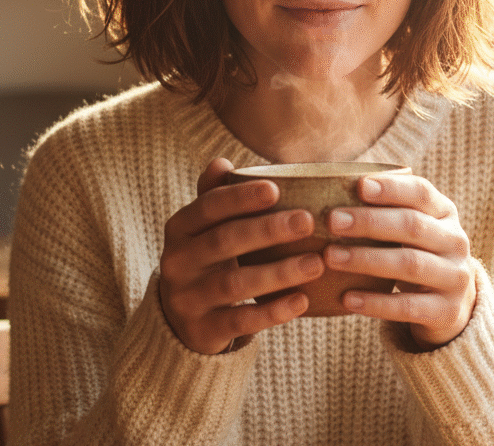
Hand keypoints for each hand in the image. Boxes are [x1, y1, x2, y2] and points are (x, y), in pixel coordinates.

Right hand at [159, 158, 324, 354]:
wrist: (180, 322)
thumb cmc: (206, 261)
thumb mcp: (203, 230)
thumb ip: (214, 197)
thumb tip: (222, 162)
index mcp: (179, 229)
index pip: (208, 207)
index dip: (240, 198)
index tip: (275, 189)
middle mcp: (177, 262)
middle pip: (224, 241)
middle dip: (267, 230)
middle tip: (308, 221)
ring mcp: (187, 299)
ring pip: (235, 283)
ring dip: (279, 272)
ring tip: (316, 263)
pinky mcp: (202, 331)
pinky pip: (241, 321)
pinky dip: (273, 311)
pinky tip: (302, 301)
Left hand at [322, 174, 475, 349]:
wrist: (451, 303)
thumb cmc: (415, 253)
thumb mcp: (410, 228)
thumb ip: (385, 209)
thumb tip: (333, 188)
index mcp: (444, 213)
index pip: (421, 193)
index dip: (392, 188)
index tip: (359, 186)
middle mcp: (455, 242)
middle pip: (412, 225)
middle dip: (370, 221)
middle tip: (332, 221)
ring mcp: (455, 277)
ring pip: (410, 264)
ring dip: (366, 259)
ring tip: (331, 257)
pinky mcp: (447, 312)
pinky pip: (408, 307)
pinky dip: (376, 303)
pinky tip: (347, 298)